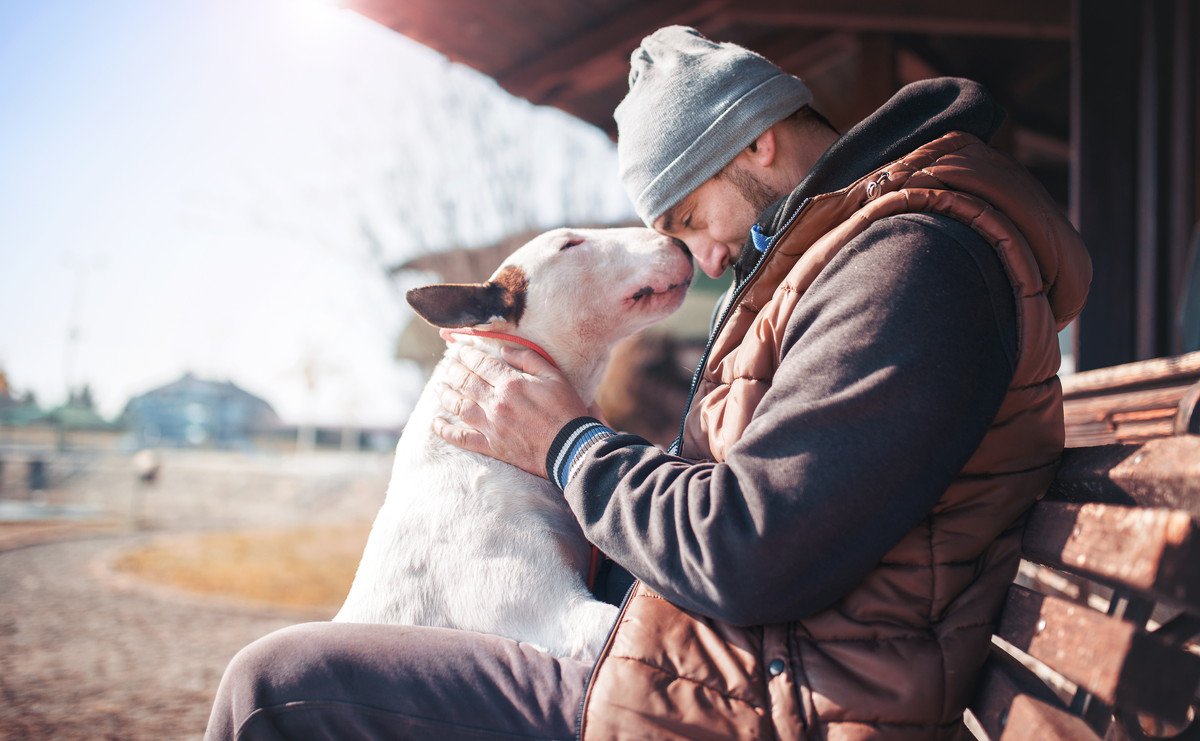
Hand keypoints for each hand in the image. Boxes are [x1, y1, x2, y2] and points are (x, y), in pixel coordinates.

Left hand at [433, 336, 588, 477]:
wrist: (571, 449)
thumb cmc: (566, 411)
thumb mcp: (554, 377)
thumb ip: (528, 360)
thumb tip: (505, 351)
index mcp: (511, 384)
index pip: (481, 364)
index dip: (468, 354)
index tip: (460, 349)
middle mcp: (496, 403)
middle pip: (466, 382)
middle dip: (454, 370)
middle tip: (448, 365)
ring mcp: (491, 426)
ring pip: (459, 407)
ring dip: (446, 395)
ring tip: (439, 387)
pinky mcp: (491, 446)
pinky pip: (462, 438)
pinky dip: (446, 430)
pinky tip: (436, 423)